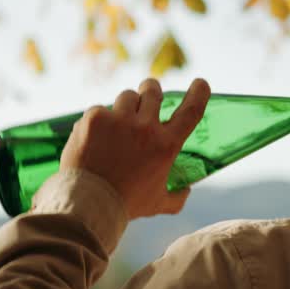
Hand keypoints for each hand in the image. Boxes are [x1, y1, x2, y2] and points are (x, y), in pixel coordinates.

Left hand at [60, 77, 210, 219]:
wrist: (88, 203)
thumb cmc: (126, 204)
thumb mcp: (158, 204)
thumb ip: (176, 197)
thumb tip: (186, 191)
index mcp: (166, 145)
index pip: (191, 111)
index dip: (199, 93)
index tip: (201, 84)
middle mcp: (146, 127)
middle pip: (152, 90)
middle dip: (151, 90)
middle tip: (147, 96)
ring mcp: (119, 120)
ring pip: (127, 96)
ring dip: (126, 106)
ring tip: (118, 124)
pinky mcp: (95, 118)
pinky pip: (100, 109)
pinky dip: (98, 122)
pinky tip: (94, 140)